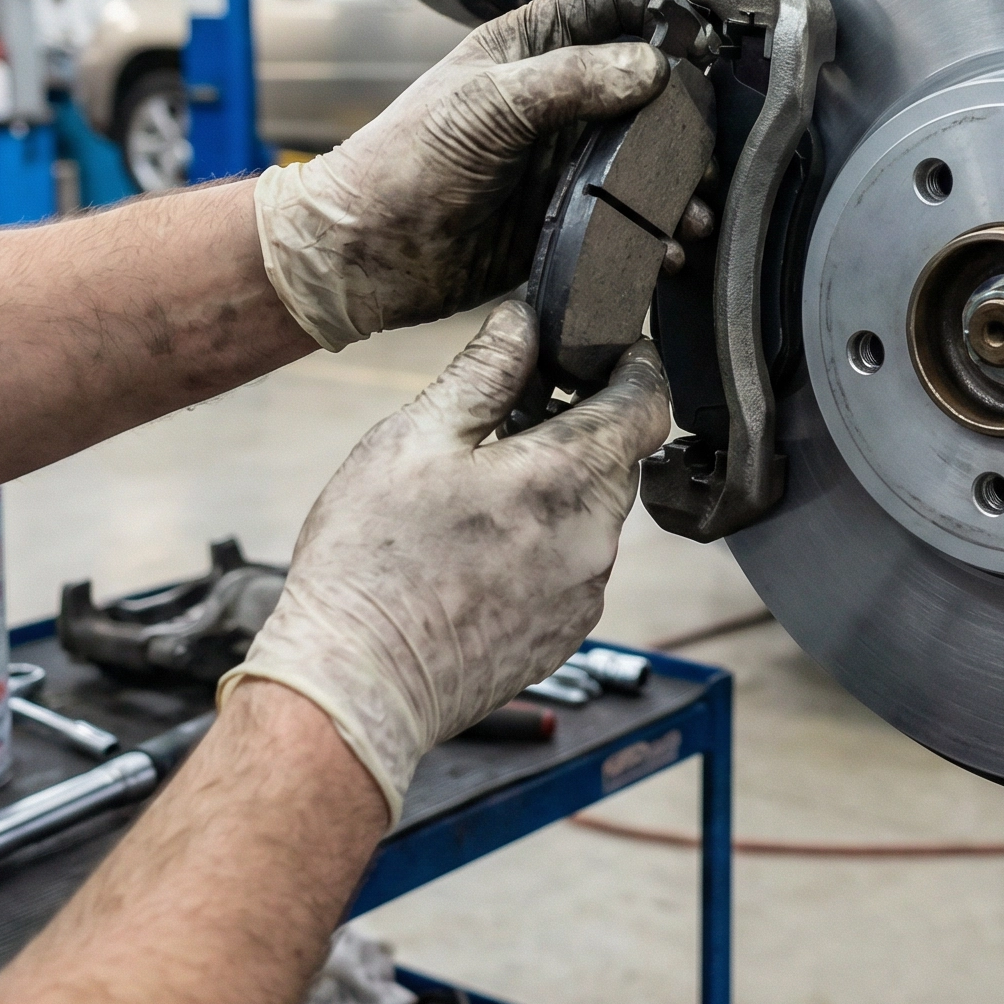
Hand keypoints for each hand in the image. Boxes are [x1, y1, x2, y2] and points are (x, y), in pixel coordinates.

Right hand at [219, 300, 671, 819]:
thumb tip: (525, 318)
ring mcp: (585, 594)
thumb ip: (485, 370)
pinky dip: (540, 543)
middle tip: (507, 417)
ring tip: (475, 491)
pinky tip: (475, 549)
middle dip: (575, 427)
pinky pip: (571, 567)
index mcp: (569, 477)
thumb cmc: (372, 562)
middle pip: (618, 458)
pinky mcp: (563, 634)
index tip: (599, 351)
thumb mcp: (415, 437)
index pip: (648, 400)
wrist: (356, 686)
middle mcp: (596, 539)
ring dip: (554, 489)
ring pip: (592, 514)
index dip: (630, 364)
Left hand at [253, 0, 672, 349]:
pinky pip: (627, 217)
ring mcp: (562, 158)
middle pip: (645, 84)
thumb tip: (648, 68)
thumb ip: (570, 80)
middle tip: (708, 136)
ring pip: (646, 156)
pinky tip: (667, 244)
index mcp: (530, 48)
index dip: (656, 6)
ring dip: (680, 180)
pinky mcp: (565, 215)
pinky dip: (657, 231)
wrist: (366, 252)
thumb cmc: (401, 164)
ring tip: (695, 204)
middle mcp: (555, 99)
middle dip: (686, 108)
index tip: (695, 36)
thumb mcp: (486, 105)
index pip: (609, 0)